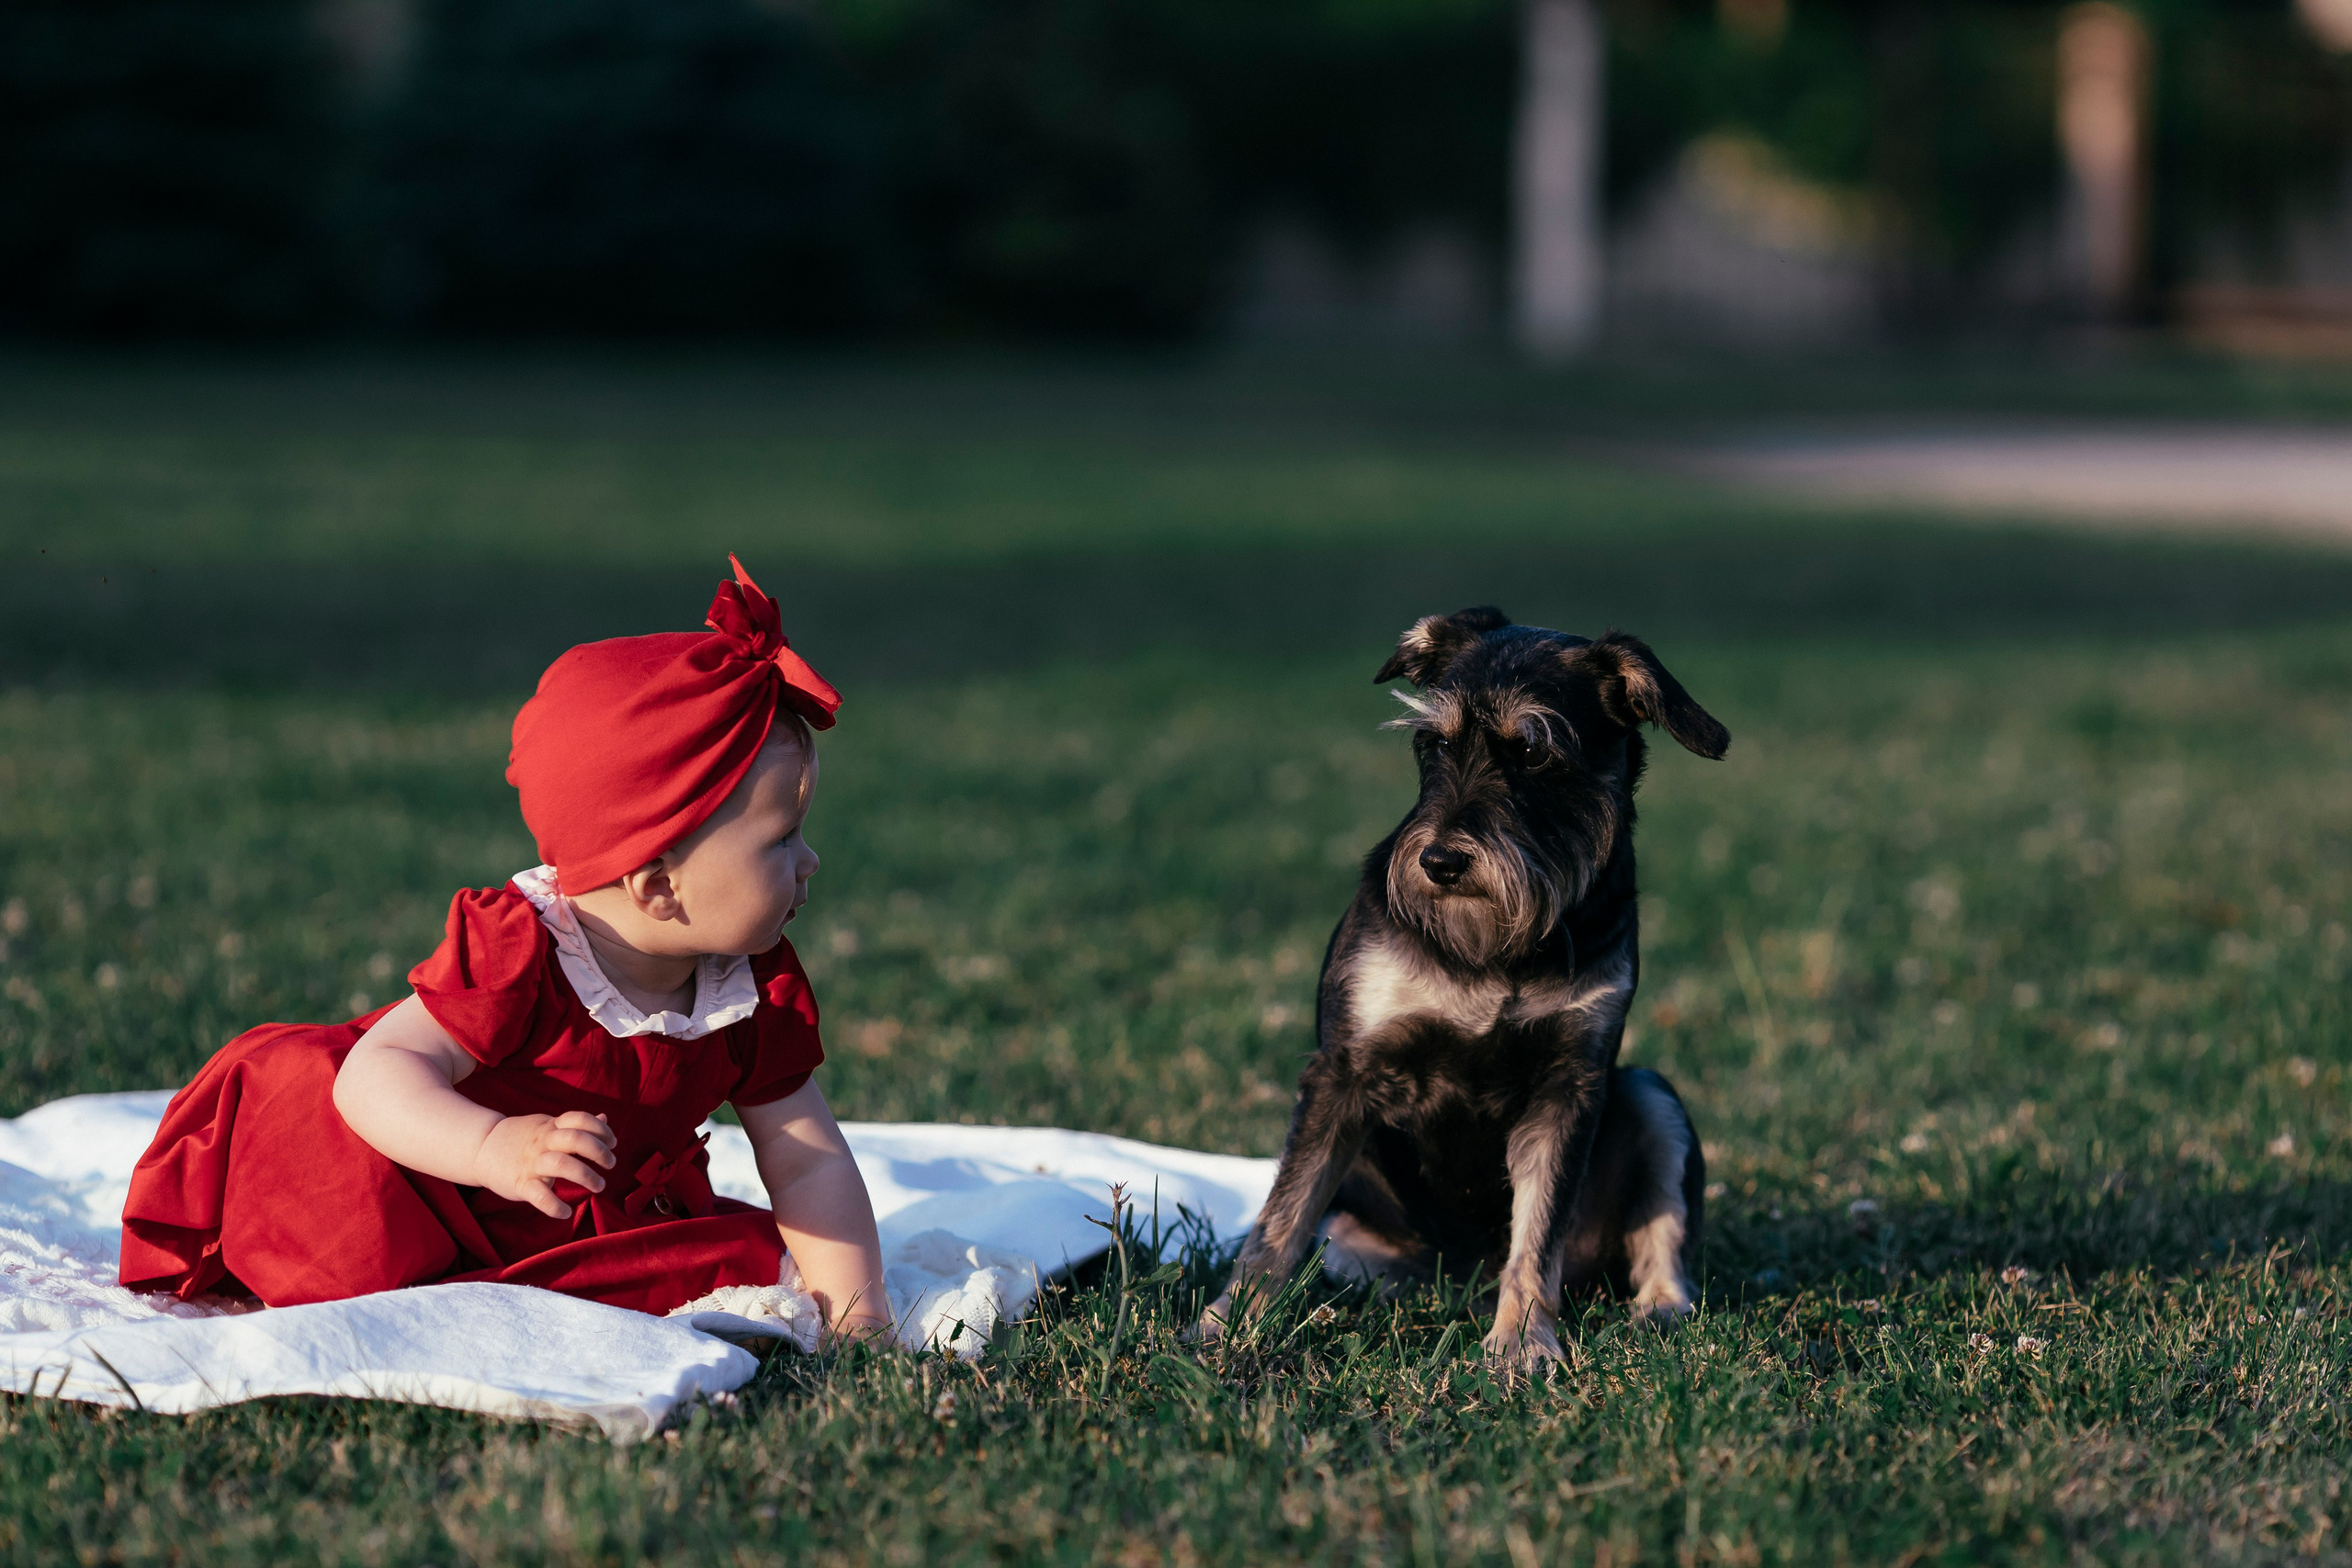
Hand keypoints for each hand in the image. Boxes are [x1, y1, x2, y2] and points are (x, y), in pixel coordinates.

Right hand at [474, 1111, 616, 1217]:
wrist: (481, 1148)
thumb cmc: (523, 1138)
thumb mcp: (548, 1125)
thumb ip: (575, 1125)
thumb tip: (605, 1118)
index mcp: (551, 1127)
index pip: (580, 1119)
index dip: (601, 1129)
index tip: (613, 1142)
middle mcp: (542, 1142)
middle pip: (575, 1139)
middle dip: (599, 1151)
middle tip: (611, 1164)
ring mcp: (531, 1162)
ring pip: (562, 1164)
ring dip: (586, 1176)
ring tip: (599, 1186)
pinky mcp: (520, 1184)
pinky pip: (540, 1196)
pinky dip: (555, 1206)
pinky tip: (566, 1212)